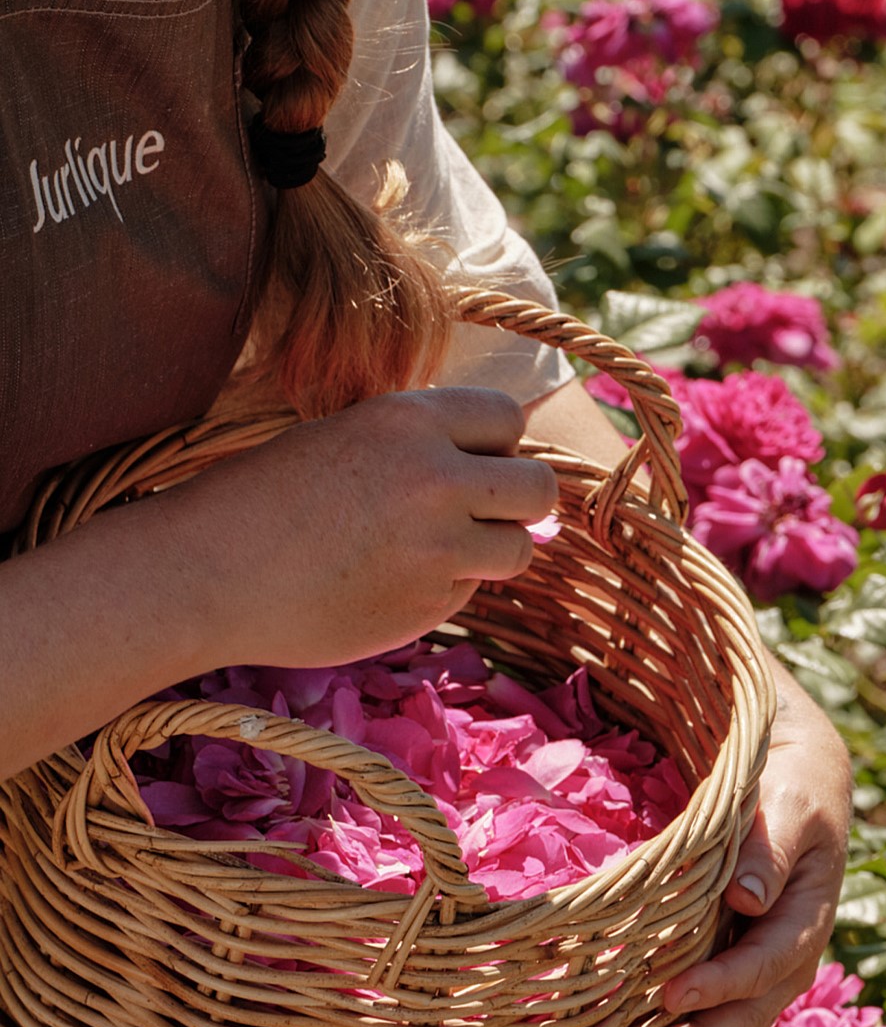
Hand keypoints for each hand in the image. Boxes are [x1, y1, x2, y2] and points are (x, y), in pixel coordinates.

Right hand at [169, 386, 558, 669]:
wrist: (206, 574)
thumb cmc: (258, 500)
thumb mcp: (341, 439)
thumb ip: (416, 447)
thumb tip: (491, 466)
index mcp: (410, 422)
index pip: (509, 419)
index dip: (497, 444)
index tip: (476, 463)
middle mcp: (437, 480)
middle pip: (538, 486)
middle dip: (519, 501)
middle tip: (483, 514)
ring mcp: (439, 549)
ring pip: (520, 549)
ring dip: (492, 552)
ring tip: (437, 553)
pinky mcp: (429, 608)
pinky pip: (469, 593)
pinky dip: (444, 591)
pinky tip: (388, 585)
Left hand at [639, 659, 850, 1026]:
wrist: (799, 789)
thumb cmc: (787, 793)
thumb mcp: (785, 807)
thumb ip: (765, 851)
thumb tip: (744, 897)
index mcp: (804, 921)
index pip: (762, 964)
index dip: (718, 985)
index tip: (668, 999)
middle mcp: (785, 964)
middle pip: (745, 1021)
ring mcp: (760, 981)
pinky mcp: (734, 986)